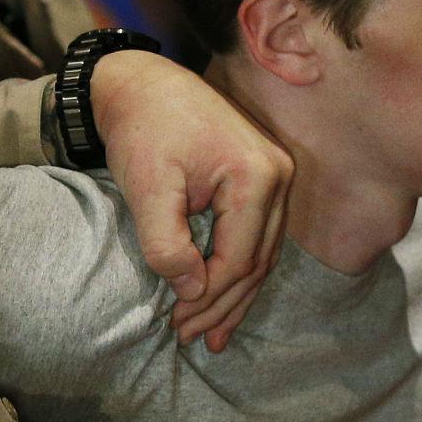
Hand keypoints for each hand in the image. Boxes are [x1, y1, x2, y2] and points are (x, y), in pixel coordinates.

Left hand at [89, 50, 292, 351]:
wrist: (143, 83)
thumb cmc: (142, 129)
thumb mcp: (147, 188)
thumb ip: (167, 245)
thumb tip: (192, 291)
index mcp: (255, 176)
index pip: (238, 258)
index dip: (208, 299)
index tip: (178, 325)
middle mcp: (278, 176)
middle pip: (257, 261)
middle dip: (224, 306)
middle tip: (193, 339)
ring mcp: (277, 175)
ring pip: (263, 252)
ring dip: (236, 294)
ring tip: (212, 333)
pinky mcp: (264, 176)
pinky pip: (258, 234)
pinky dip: (239, 266)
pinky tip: (223, 293)